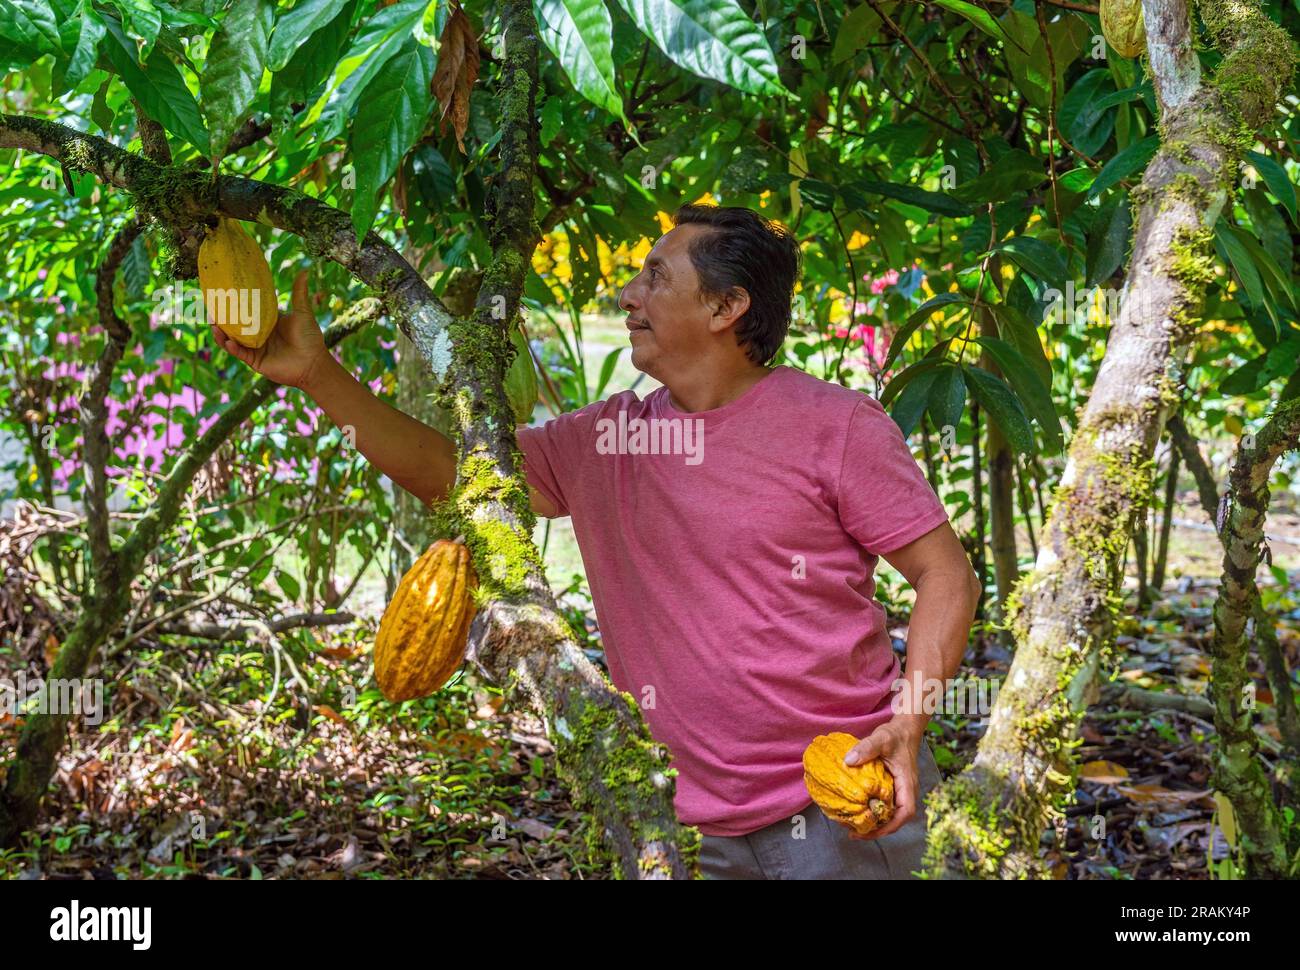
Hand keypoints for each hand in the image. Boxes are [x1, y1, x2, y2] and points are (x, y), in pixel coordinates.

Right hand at [210, 270, 330, 391]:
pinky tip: (227, 341)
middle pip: (235, 326)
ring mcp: (255, 348)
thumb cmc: (310, 338)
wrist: (313, 363)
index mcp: (267, 322)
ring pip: (233, 340)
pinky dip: (232, 348)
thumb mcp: (302, 312)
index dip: (234, 304)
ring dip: (221, 333)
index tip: (221, 294)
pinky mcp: (255, 361)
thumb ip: (299, 293)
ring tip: (213, 324)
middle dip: (222, 319)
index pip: (246, 311)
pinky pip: (240, 354)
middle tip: (210, 308)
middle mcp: (258, 334)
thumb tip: (305, 271)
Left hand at [839, 719, 925, 840]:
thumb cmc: (895, 735)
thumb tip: (848, 761)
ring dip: (874, 823)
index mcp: (907, 784)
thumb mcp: (881, 738)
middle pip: (896, 819)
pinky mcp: (892, 788)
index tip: (872, 830)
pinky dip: (872, 811)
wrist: (905, 729)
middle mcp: (906, 791)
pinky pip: (884, 804)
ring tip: (852, 826)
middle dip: (878, 829)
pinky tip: (856, 810)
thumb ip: (866, 747)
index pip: (905, 812)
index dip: (891, 825)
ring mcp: (900, 790)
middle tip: (854, 833)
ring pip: (890, 814)